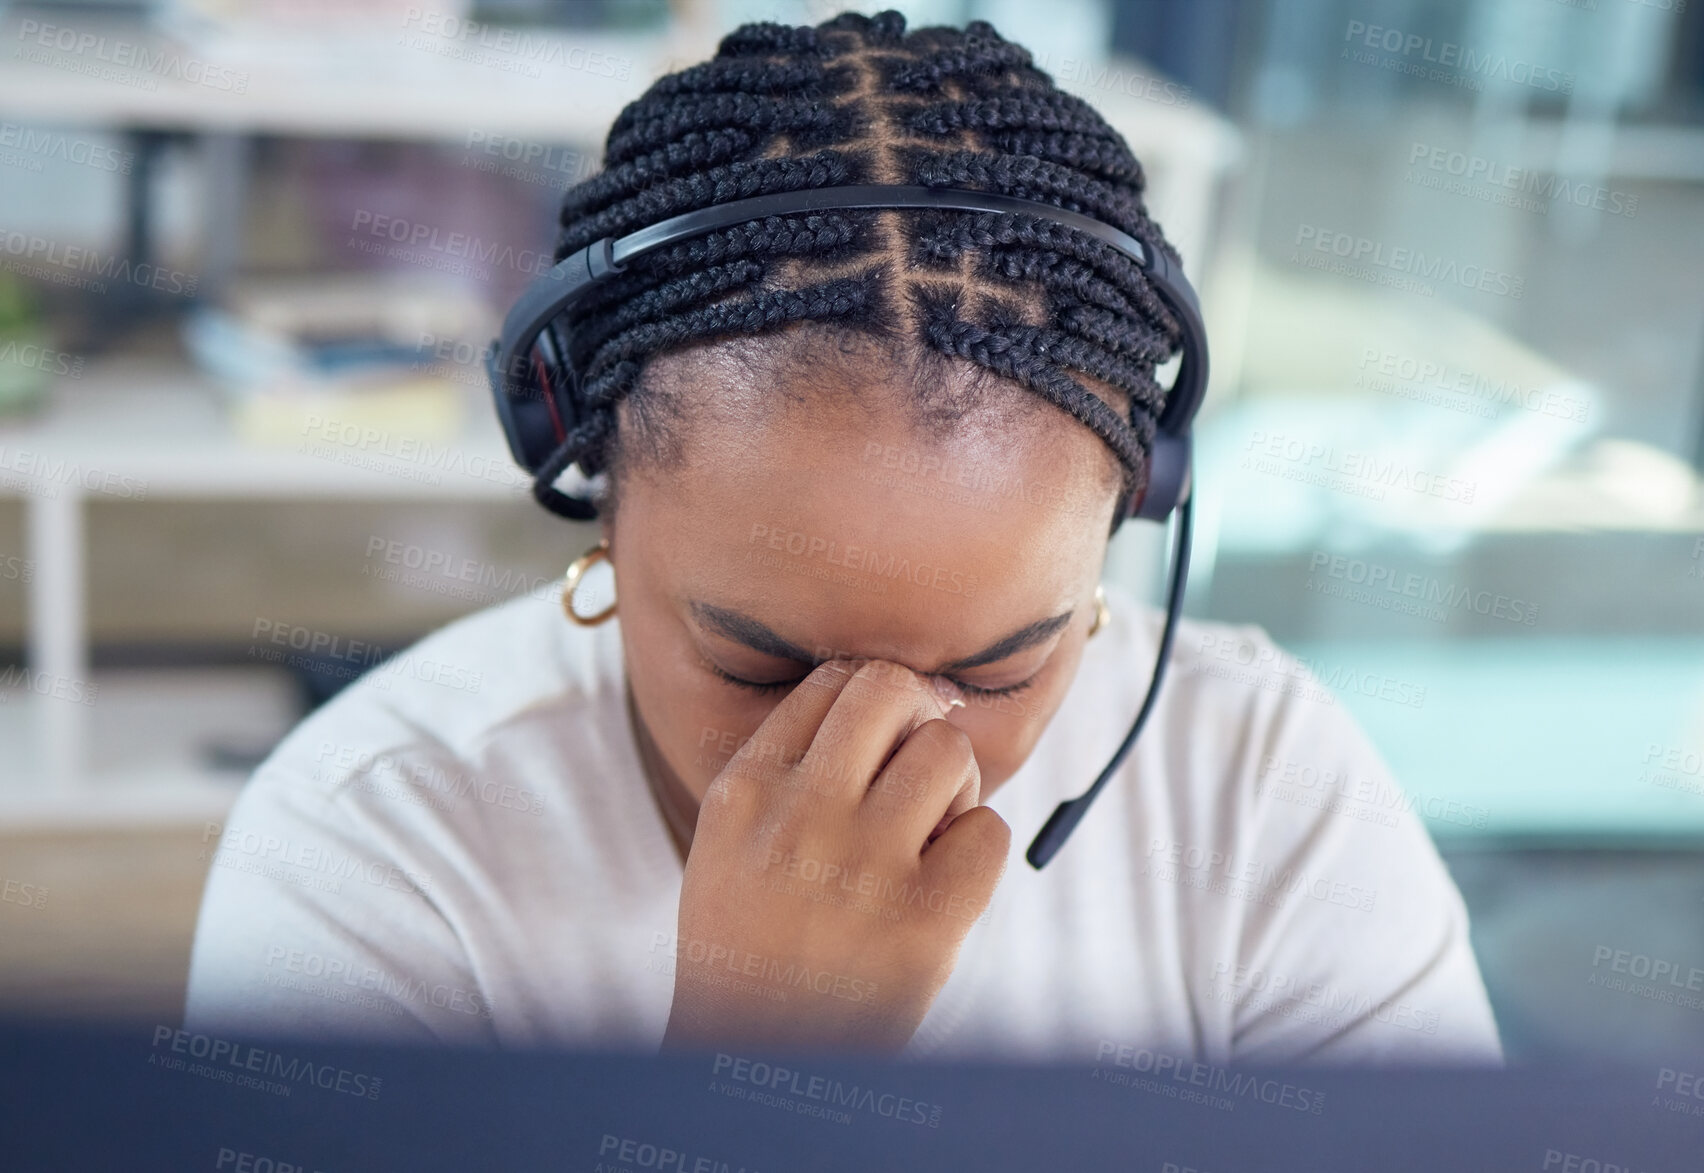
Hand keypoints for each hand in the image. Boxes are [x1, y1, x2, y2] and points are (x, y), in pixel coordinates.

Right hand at [661, 658, 1010, 1053]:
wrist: (753, 1064)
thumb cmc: (752, 948)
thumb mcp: (730, 845)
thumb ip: (790, 771)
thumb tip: (897, 696)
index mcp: (745, 791)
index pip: (832, 680)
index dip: (875, 699)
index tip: (886, 737)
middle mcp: (800, 814)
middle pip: (891, 688)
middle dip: (918, 716)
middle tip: (916, 769)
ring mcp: (863, 865)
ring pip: (948, 751)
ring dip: (954, 784)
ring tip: (928, 833)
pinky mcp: (925, 921)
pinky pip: (989, 831)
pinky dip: (978, 849)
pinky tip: (944, 883)